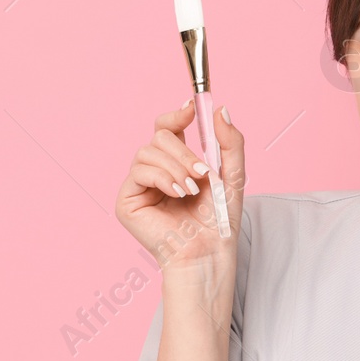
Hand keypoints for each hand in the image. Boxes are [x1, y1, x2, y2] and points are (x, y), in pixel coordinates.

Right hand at [115, 98, 244, 271]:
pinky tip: (177, 194)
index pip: (167, 127)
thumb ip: (230, 141)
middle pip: (159, 135)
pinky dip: (162, 179)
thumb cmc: (218, 221)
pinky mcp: (127, 200)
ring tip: (191, 190)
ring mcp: (139, 185)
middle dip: (184, 151)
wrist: (208, 252)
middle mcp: (155, 170)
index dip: (176, 115)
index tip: (192, 109)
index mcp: (176, 162)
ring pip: (148, 151)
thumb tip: (220, 109)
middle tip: (202, 173)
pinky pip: (139, 171)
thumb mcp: (232, 174)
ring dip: (175, 168)